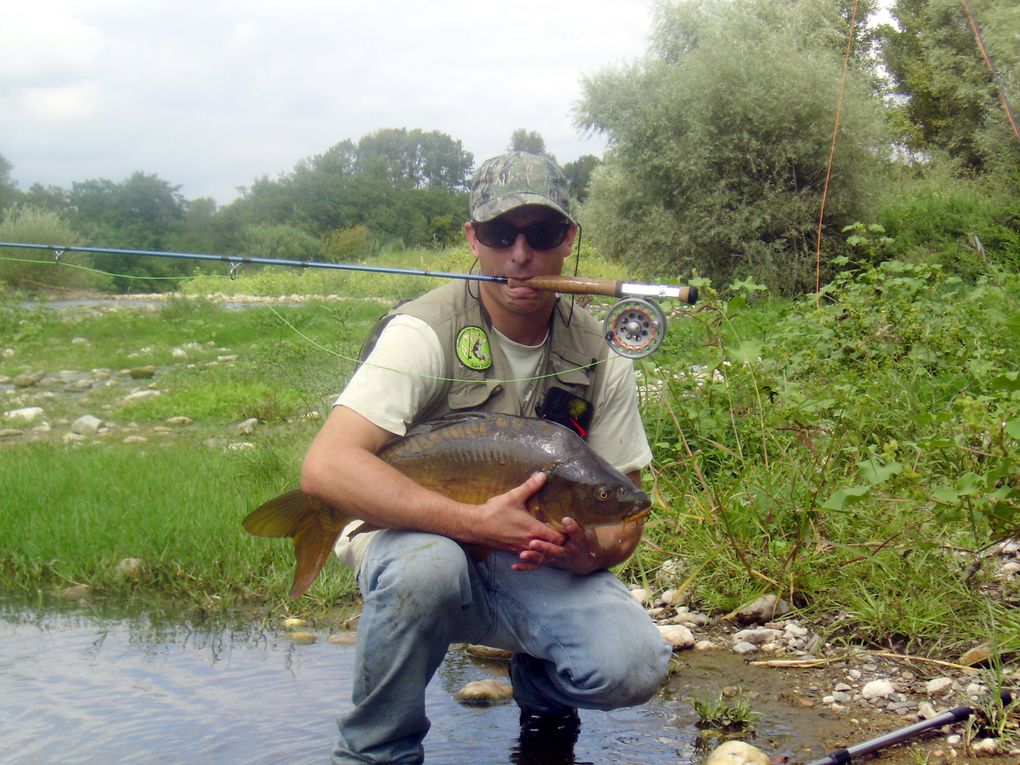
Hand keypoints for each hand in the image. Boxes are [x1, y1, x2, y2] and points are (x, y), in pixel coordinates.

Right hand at [472, 472, 565, 553]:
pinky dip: (535, 555)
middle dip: (558, 544)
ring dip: (547, 550)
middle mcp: (530, 543)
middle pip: (552, 550)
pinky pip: (529, 558)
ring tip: (550, 540)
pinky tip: (534, 547)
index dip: (565, 534)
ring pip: (541, 556)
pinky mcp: (513, 552)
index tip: (566, 527)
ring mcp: (521, 550)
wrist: (475, 526)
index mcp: (534, 530)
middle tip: (562, 534)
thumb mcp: (513, 496)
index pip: (558, 539)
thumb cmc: (495, 512)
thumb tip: (543, 475)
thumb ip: (530, 486)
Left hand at [513, 516, 644, 573]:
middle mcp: (571, 552)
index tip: (566, 520)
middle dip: (546, 547)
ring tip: (522, 553)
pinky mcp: (552, 563)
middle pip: (558, 550)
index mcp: (582, 541)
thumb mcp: (593, 525)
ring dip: (535, 557)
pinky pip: (538, 566)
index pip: (578, 533)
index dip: (573, 528)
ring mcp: (561, 559)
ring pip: (547, 559)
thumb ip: (591, 512)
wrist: (591, 560)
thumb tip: (604, 494)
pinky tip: (514, 566)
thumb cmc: (590, 538)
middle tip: (533, 542)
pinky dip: (527, 567)